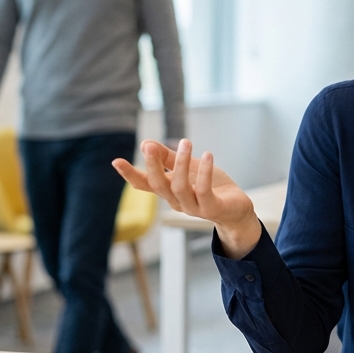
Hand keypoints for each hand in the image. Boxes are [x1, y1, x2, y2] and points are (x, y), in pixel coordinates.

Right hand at [113, 139, 262, 258]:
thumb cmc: (211, 187)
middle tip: (149, 146)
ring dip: (180, 163)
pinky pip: (204, 191)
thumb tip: (146, 143)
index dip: (130, 174)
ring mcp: (194, 207)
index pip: (145, 184)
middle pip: (158, 185)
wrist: (237, 210)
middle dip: (153, 166)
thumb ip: (168, 158)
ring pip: (179, 187)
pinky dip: (204, 172)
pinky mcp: (212, 209)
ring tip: (185, 142)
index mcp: (169, 191)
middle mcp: (177, 201)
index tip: (116, 161)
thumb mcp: (189, 168)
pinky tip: (207, 155)